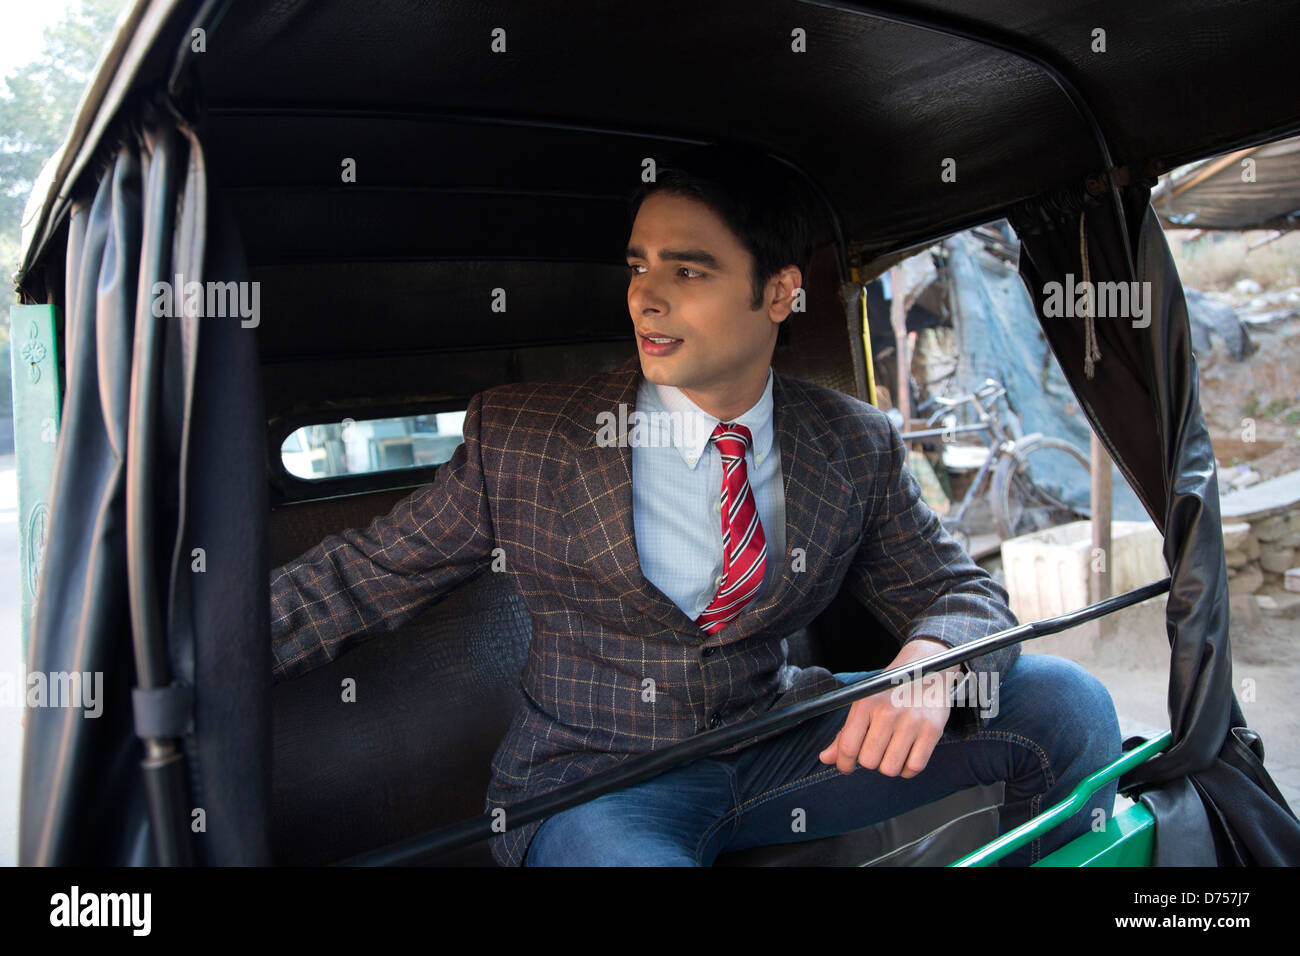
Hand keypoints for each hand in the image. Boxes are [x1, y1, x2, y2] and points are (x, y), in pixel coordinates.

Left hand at [817, 638, 957, 778]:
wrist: (927, 665)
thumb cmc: (890, 689)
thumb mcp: (864, 702)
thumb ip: (845, 733)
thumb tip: (825, 759)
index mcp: (865, 703)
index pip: (848, 747)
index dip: (844, 764)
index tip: (847, 767)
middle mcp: (888, 712)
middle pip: (869, 761)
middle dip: (869, 761)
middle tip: (874, 750)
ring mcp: (912, 721)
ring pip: (890, 768)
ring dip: (888, 766)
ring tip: (891, 751)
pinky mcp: (932, 730)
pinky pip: (914, 767)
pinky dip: (907, 768)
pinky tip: (906, 755)